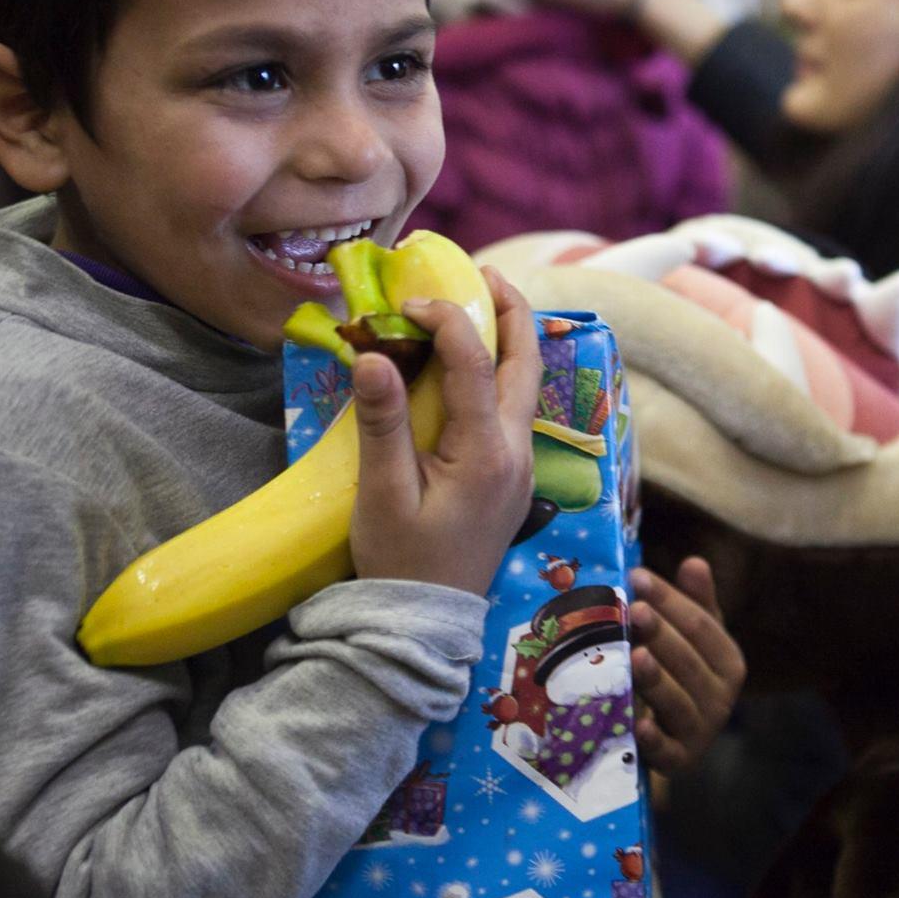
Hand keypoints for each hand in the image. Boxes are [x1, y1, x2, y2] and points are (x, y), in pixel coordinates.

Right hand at [347, 267, 540, 595]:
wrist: (426, 625)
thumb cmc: (400, 561)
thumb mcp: (383, 494)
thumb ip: (382, 423)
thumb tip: (372, 354)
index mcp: (487, 453)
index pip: (473, 362)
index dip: (445, 318)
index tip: (407, 301)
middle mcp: (515, 453)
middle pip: (526, 364)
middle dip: (511, 311)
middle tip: (486, 272)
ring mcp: (519, 467)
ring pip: (525, 386)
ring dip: (509, 340)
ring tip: (486, 301)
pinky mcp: (509, 478)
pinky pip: (513, 409)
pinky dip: (499, 372)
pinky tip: (475, 363)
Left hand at [628, 559, 744, 772]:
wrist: (675, 739)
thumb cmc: (682, 676)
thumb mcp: (692, 639)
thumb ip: (694, 602)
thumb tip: (695, 562)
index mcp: (729, 661)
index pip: (700, 625)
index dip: (670, 599)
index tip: (637, 576)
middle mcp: (721, 697)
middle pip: (688, 660)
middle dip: (661, 633)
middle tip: (634, 609)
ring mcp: (700, 730)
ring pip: (677, 701)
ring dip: (656, 679)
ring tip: (634, 655)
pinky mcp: (678, 760)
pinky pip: (666, 750)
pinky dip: (653, 740)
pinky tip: (637, 726)